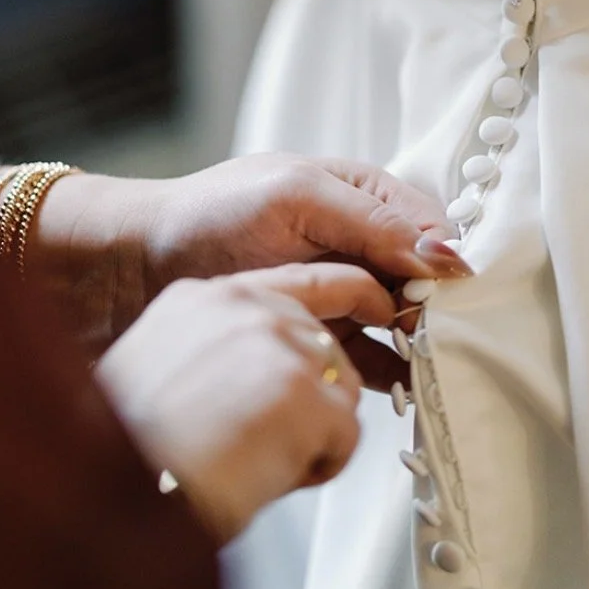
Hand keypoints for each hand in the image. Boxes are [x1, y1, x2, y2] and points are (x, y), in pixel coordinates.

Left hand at [30, 156, 470, 381]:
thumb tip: (448, 253)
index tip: (453, 300)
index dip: (446, 264)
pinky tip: (403, 394)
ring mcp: (342, 293)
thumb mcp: (297, 198)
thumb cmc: (211, 214)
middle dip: (440, 312)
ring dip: (421, 348)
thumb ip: (371, 223)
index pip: (429, 230)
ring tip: (433, 377)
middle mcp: (360, 243)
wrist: (136, 265)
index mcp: (362, 194)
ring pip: (404, 324)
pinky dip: (391, 376)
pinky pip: (372, 359)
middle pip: (425, 282)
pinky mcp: (322, 336)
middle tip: (446, 346)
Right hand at [96, 262, 390, 543]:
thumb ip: (215, 350)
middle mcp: (244, 310)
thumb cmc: (132, 449)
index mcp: (203, 298)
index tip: (374, 308)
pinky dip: (319, 467)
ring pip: (342, 391)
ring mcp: (279, 348)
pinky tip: (268, 474)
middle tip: (270, 438)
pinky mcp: (307, 396)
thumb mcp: (161, 369)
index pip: (297, 283)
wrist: (113, 494)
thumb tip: (257, 374)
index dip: (340, 300)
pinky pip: (347, 437)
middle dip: (316, 396)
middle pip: (325, 343)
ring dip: (314, 436)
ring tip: (254, 461)